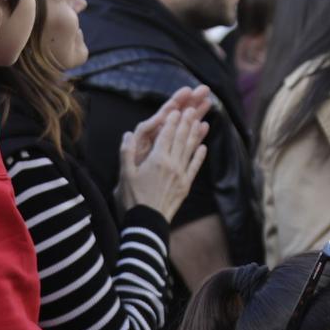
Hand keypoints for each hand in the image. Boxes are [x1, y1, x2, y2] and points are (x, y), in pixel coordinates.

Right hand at [118, 88, 210, 220]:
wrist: (147, 222)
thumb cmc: (133, 198)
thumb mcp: (125, 174)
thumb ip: (127, 152)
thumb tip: (127, 134)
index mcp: (157, 159)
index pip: (166, 134)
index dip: (172, 120)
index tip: (177, 109)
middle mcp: (172, 163)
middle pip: (181, 137)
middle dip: (187, 121)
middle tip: (194, 108)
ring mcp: (181, 174)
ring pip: (190, 149)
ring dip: (195, 133)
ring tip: (201, 120)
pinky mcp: (185, 185)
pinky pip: (195, 166)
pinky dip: (199, 155)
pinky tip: (203, 147)